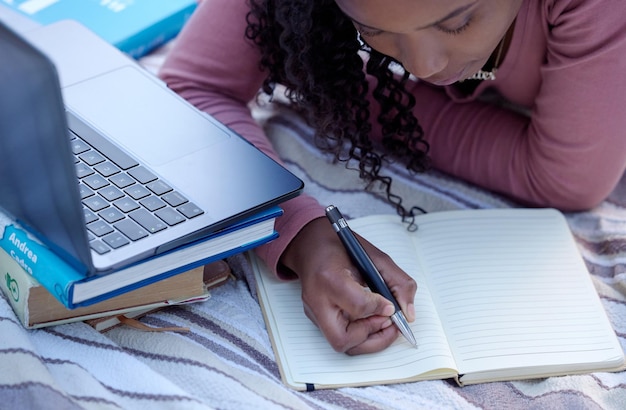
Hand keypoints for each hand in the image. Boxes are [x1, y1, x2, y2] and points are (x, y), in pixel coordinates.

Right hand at [279, 217, 416, 354]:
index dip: (380, 308)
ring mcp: (314, 311)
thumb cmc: (339, 247)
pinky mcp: (315, 318)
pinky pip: (339, 335)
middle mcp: (317, 299)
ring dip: (368, 339)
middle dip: (372, 337)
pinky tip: (370, 319)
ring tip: (383, 322)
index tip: (391, 305)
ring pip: (340, 344)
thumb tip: (407, 312)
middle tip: (390, 324)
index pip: (358, 306)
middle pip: (342, 339)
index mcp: (330, 277)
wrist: (310, 244)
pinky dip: (359, 334)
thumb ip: (397, 282)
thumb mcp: (374, 256)